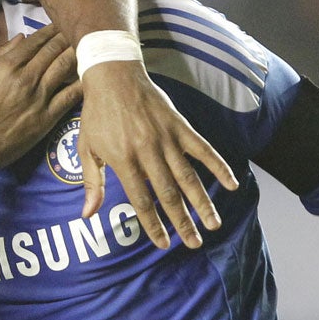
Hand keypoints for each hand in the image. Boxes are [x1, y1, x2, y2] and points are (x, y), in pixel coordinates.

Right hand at [0, 24, 81, 182]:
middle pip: (53, 50)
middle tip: (80, 27)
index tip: (59, 23)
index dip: (49, 30)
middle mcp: (26, 78)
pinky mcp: (47, 118)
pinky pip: (69, 96)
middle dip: (67, 36)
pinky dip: (81, 83)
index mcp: (7, 66)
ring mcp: (39, 98)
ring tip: (88, 44)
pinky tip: (91, 74)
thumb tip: (21, 38)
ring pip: (65, 68)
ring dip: (77, 53)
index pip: (34, 41)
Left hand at [78, 61, 238, 248]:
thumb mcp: (86, 147)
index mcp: (123, 159)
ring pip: (188, 176)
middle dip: (183, 221)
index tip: (164, 243)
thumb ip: (92, 182)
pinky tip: (231, 184)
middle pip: (168, 193)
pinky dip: (218, 167)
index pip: (141, 200)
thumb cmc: (97, 114)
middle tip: (195, 243)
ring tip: (214, 225)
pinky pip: (203, 149)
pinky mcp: (180, 126)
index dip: (153, 224)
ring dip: (203, 202)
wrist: (113, 76)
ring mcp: (166, 138)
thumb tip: (87, 214)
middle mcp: (147, 151)